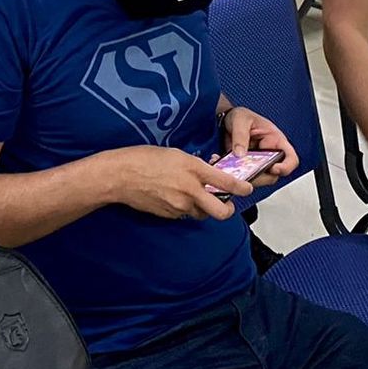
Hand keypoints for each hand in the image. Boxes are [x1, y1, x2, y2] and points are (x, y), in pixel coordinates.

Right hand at [107, 146, 248, 220]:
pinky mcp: (168, 214)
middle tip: (226, 204)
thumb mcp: (175, 154)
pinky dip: (184, 208)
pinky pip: (183, 214)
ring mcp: (179, 205)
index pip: (226, 182)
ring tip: (194, 197)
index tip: (247, 188)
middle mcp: (190, 190)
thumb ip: (194, 165)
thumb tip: (205, 174)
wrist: (120, 175)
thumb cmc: (143, 158)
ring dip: (203, 208)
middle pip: (220, 211)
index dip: (241, 188)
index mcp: (193, 169)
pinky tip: (173, 197)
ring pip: (201, 214)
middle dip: (227, 210)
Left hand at [219, 106, 298, 188]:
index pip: (291, 159)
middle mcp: (270, 154)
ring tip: (230, 168)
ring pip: (258, 178)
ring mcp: (258, 163)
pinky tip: (223, 166)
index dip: (286, 167)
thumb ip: (240, 136)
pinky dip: (234, 175)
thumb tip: (240, 154)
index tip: (274, 169)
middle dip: (260, 177)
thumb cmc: (240, 116)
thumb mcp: (240, 120)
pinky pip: (244, 176)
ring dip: (245, 177)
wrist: (225, 119)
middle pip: (273, 175)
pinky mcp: (246, 167)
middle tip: (246, 173)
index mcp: (276, 141)